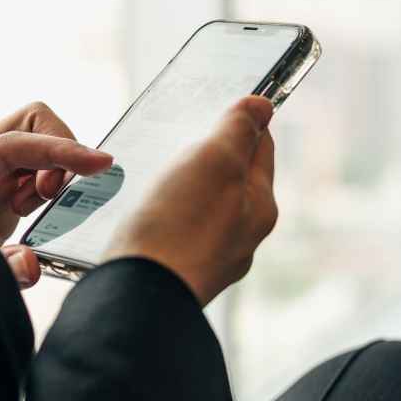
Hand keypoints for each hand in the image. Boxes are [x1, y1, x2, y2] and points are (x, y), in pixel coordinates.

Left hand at [0, 102, 112, 284]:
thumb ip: (0, 268)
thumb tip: (32, 264)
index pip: (14, 142)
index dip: (60, 149)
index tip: (101, 162)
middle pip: (27, 125)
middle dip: (55, 153)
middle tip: (47, 197)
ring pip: (34, 147)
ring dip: (50, 175)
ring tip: (33, 210)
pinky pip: (31, 173)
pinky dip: (44, 191)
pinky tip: (30, 216)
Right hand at [105, 96, 277, 307]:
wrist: (138, 295)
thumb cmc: (179, 225)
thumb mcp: (214, 160)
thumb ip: (238, 129)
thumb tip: (262, 105)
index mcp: (260, 208)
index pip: (261, 149)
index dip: (244, 122)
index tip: (222, 104)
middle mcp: (241, 238)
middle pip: (232, 182)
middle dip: (210, 158)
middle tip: (181, 137)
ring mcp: (208, 259)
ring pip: (202, 210)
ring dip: (184, 189)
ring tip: (157, 175)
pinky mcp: (175, 272)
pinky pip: (175, 233)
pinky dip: (165, 217)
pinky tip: (143, 213)